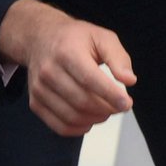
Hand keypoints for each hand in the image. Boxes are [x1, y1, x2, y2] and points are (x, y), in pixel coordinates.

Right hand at [0, 0, 135, 136]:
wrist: (40, 39)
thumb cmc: (74, 38)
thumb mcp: (102, 37)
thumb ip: (118, 58)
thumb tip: (129, 80)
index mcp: (67, 51)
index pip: (90, 79)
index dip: (110, 94)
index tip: (126, 103)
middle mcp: (49, 71)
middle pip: (81, 101)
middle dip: (106, 109)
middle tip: (119, 106)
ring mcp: (40, 88)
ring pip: (71, 117)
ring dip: (95, 119)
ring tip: (106, 110)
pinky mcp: (36, 102)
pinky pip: (60, 126)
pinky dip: (79, 129)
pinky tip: (90, 119)